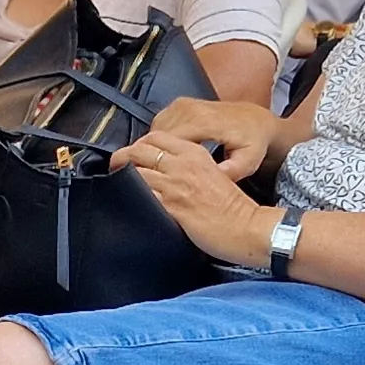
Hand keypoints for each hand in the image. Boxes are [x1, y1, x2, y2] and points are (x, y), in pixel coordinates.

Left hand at [116, 132, 278, 265]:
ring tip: (118, 185)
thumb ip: (187, 166)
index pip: (155, 137)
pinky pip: (142, 196)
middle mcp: (183, 165)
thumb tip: (164, 169)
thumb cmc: (232, 205)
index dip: (138, 145)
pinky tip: (128, 201)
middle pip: (139, 150)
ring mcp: (176, 186)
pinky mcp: (173, 207)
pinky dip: (131, 197)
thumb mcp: (212, 172)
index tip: (132, 156)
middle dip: (122, 157)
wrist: (248, 226)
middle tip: (117, 168)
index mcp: (194, 153)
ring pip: (136, 172)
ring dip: (122, 178)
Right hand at [151, 97, 282, 176]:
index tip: (162, 176)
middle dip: (156, 156)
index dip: (162, 161)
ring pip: (155, 129)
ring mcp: (184, 104)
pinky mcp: (179, 104)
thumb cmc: (252, 141)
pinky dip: (159, 138)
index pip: (170, 141)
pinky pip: (159, 123)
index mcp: (206, 122)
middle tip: (160, 174)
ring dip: (156, 147)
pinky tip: (168, 151)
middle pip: (158, 135)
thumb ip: (227, 173)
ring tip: (164, 164)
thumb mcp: (246, 163)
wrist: (256, 120)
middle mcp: (192, 109)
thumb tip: (205, 183)